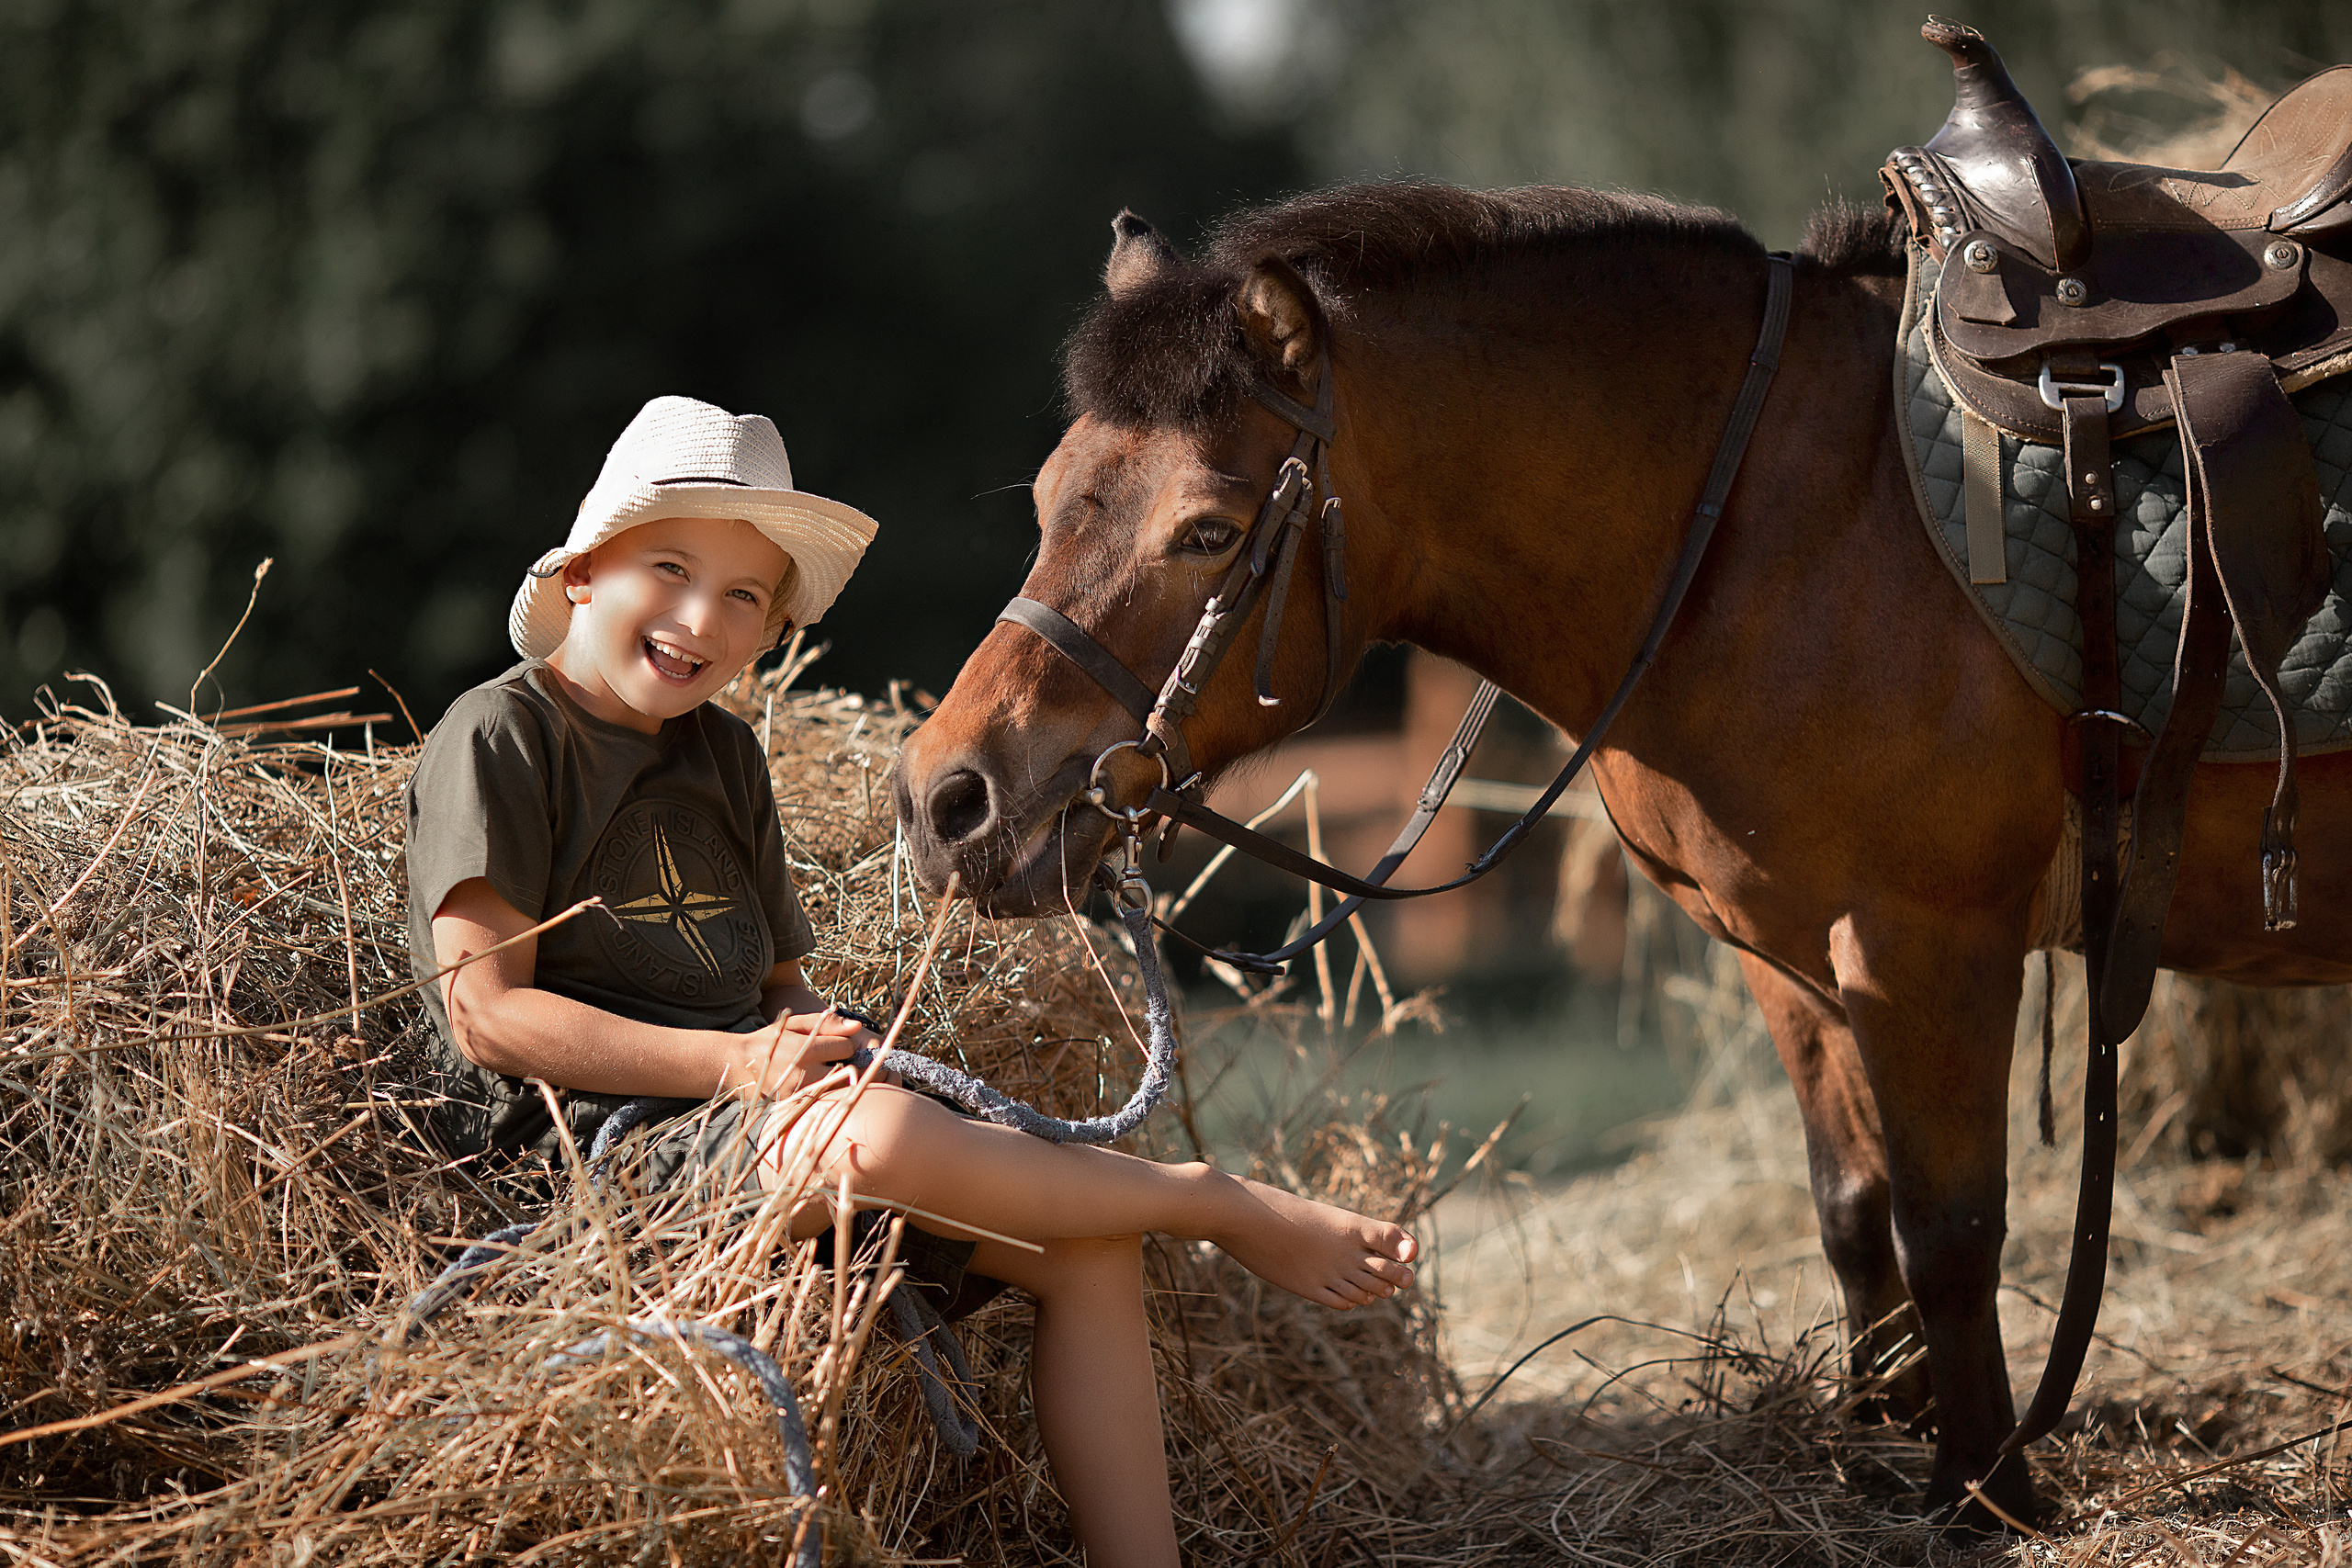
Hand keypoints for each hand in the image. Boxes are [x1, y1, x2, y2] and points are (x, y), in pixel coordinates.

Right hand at [736, 1008, 864, 1097]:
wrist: (736, 1065)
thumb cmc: (769, 1041)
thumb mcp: (794, 1024)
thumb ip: (826, 1023)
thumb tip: (857, 1026)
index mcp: (805, 1048)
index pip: (846, 1047)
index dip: (845, 1044)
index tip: (836, 1044)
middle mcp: (804, 1073)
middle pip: (849, 1072)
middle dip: (851, 1065)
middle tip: (839, 1061)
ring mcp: (800, 1094)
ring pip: (839, 1089)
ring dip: (841, 1081)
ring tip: (828, 1072)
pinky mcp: (795, 1107)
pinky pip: (824, 1101)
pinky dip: (828, 1094)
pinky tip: (818, 1085)